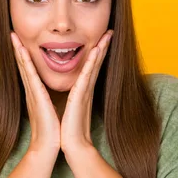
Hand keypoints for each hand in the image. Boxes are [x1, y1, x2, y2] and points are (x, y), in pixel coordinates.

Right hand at [10, 32, 60, 155]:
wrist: (48, 147)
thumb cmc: (51, 131)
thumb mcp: (50, 111)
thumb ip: (48, 101)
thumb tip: (49, 96)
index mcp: (36, 93)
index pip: (28, 70)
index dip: (23, 55)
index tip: (20, 41)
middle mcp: (31, 91)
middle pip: (22, 65)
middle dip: (18, 48)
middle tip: (12, 32)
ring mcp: (32, 93)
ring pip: (24, 67)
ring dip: (19, 50)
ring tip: (14, 36)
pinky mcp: (36, 97)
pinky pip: (31, 75)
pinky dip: (26, 62)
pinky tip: (23, 51)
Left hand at [60, 30, 112, 154]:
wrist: (72, 146)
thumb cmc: (68, 130)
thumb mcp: (68, 109)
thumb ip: (71, 99)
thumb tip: (70, 94)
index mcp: (82, 91)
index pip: (90, 68)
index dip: (96, 53)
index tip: (100, 40)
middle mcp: (86, 89)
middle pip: (96, 64)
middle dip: (102, 47)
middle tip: (109, 31)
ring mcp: (84, 92)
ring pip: (93, 66)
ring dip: (100, 50)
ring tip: (106, 35)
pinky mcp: (81, 97)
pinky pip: (86, 76)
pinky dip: (92, 63)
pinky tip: (96, 51)